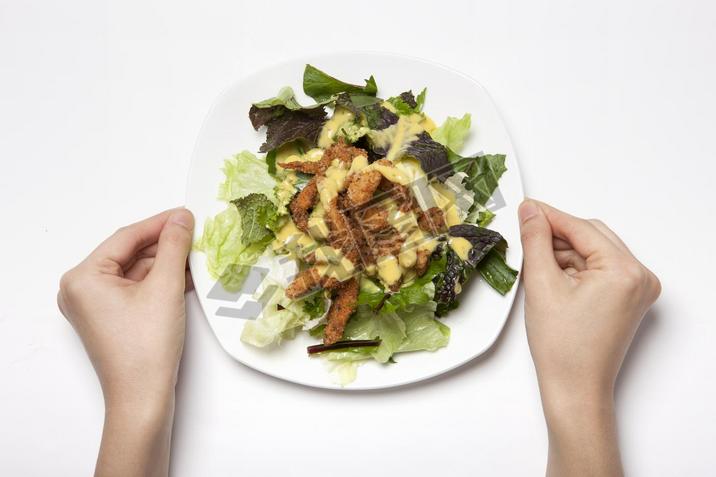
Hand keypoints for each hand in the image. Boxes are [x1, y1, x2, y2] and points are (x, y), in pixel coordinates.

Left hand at [58, 208, 193, 476]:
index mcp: (83, 277)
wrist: (143, 399)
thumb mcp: (165, 288)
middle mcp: (82, 289)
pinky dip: (161, 281)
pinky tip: (187, 274)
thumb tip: (182, 218)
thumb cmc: (146, 347)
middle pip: (130, 253)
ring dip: (167, 263)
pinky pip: (137, 289)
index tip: (187, 213)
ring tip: (197, 253)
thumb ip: (174, 247)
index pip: (126, 237)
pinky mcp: (111, 319)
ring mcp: (95, 306)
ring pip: (136, 271)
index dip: (160, 223)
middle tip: (196, 232)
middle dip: (165, 244)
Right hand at [519, 200, 659, 475]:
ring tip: (536, 265)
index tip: (526, 207)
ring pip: (594, 252)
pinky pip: (600, 269)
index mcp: (625, 271)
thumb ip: (536, 240)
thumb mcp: (542, 284)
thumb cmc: (563, 348)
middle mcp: (640, 277)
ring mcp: (637, 289)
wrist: (575, 388)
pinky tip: (553, 277)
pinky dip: (575, 268)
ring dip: (565, 252)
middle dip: (557, 235)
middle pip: (592, 236)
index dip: (549, 216)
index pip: (582, 228)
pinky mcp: (628, 299)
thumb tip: (531, 211)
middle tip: (526, 232)